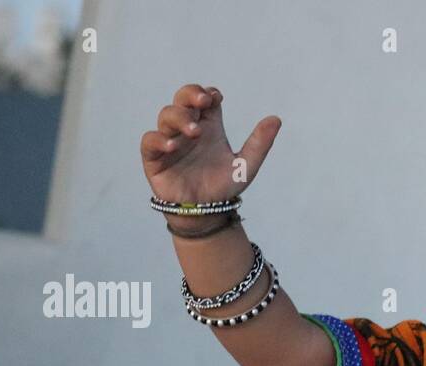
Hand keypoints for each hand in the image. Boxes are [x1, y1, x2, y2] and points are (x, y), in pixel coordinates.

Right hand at [139, 83, 280, 205]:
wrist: (206, 213)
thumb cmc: (223, 186)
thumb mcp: (246, 165)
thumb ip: (260, 143)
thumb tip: (276, 119)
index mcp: (208, 126)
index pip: (204, 98)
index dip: (208, 93)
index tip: (215, 98)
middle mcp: (188, 129)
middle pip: (182, 99)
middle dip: (190, 95)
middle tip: (202, 101)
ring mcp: (170, 140)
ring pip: (166, 116)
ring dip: (179, 118)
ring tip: (193, 131)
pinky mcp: (154, 157)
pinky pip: (150, 141)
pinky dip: (159, 139)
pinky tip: (172, 145)